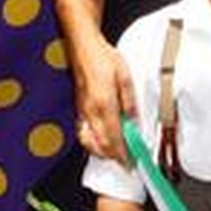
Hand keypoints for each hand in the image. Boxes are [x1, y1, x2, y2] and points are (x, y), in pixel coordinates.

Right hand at [72, 37, 135, 162]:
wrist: (84, 47)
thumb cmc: (104, 58)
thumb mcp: (125, 77)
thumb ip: (129, 101)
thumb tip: (132, 120)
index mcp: (104, 105)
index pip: (114, 139)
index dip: (123, 154)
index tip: (131, 163)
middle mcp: (91, 112)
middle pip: (101, 145)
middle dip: (114, 157)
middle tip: (127, 161)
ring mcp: (82, 111)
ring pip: (89, 142)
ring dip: (102, 152)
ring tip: (115, 153)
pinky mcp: (79, 107)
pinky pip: (83, 132)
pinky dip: (92, 142)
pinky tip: (101, 140)